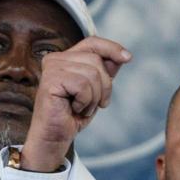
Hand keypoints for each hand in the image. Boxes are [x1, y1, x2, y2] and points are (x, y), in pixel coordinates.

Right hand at [21, 37, 131, 171]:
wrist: (55, 136)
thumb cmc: (73, 115)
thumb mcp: (96, 91)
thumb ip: (105, 72)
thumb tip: (122, 57)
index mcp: (66, 58)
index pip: (93, 42)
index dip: (112, 48)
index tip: (128, 58)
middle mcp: (56, 58)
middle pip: (97, 61)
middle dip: (104, 87)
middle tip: (93, 103)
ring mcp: (52, 68)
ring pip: (92, 74)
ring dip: (94, 97)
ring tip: (81, 107)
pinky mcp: (50, 80)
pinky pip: (83, 85)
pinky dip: (85, 101)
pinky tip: (74, 108)